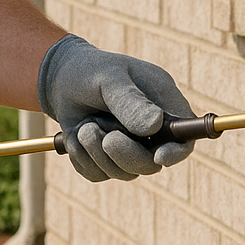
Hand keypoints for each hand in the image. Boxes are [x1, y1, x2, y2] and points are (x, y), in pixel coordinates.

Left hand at [37, 35, 194, 181]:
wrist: (60, 80)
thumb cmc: (89, 71)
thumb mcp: (108, 78)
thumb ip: (130, 101)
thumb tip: (155, 126)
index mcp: (163, 103)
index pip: (184, 137)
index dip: (177, 152)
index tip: (159, 157)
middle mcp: (151, 130)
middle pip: (152, 163)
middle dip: (127, 155)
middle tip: (105, 137)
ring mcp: (130, 147)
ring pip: (124, 172)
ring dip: (98, 153)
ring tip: (85, 126)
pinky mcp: (107, 159)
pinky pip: (99, 174)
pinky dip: (83, 158)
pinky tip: (76, 136)